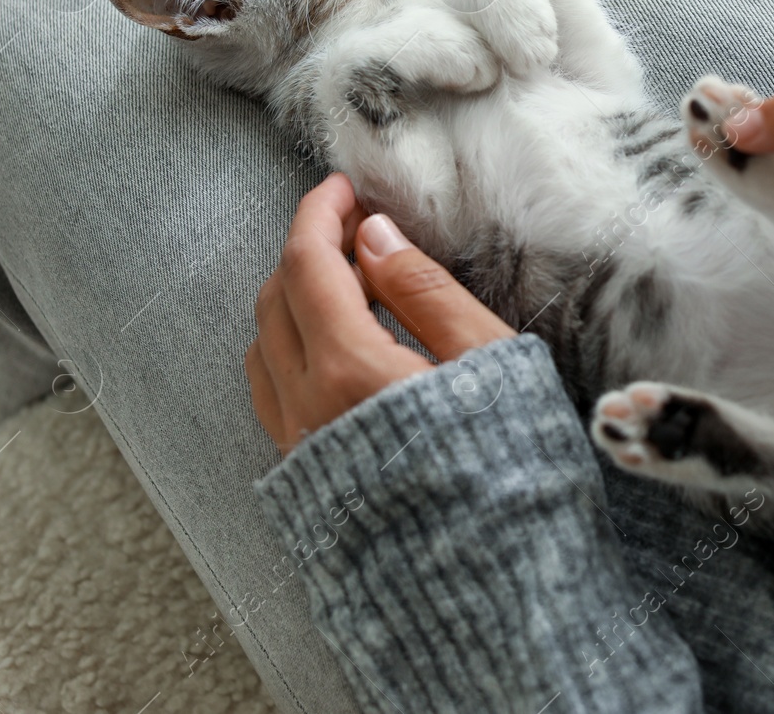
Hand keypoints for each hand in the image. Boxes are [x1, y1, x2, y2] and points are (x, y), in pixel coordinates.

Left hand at [245, 173, 514, 455]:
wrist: (498, 586)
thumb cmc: (510, 469)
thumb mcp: (487, 362)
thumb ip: (426, 293)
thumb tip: (374, 236)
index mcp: (350, 370)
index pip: (309, 264)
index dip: (320, 213)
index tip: (342, 187)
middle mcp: (307, 406)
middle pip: (275, 299)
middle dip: (306, 249)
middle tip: (353, 227)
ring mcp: (299, 445)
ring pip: (263, 347)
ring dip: (292, 298)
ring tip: (346, 284)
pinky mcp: (305, 477)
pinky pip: (271, 392)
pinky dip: (288, 348)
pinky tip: (332, 347)